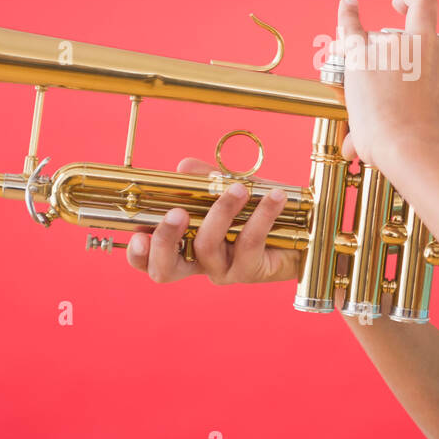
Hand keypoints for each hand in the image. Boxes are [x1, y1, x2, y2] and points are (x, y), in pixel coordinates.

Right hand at [125, 157, 300, 284]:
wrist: (301, 226)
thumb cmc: (256, 208)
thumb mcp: (227, 187)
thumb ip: (203, 180)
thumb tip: (183, 167)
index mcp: (183, 245)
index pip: (148, 259)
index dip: (138, 253)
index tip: (139, 233)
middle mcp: (199, 263)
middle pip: (165, 270)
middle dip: (165, 241)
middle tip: (176, 213)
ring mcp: (223, 270)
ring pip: (207, 247)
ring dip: (220, 213)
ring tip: (239, 189)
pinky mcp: (250, 270)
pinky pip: (249, 242)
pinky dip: (261, 214)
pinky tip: (274, 196)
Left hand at [336, 0, 438, 169]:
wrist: (407, 145)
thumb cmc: (417, 144)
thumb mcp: (421, 124)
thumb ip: (386, 133)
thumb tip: (350, 150)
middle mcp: (423, 45)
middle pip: (424, 0)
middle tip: (399, 2)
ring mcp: (394, 45)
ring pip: (378, 30)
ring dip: (368, 44)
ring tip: (365, 72)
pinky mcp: (364, 53)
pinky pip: (351, 26)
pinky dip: (347, 12)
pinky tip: (348, 2)